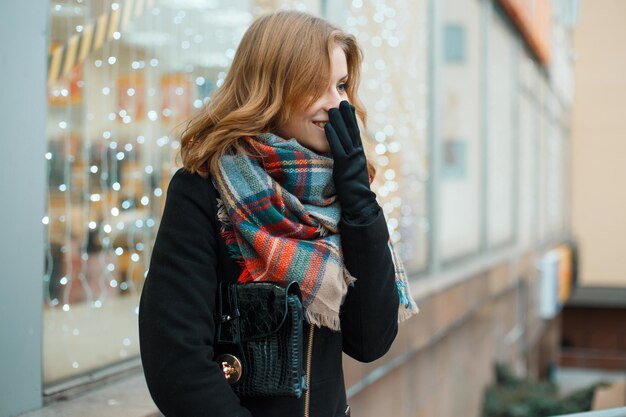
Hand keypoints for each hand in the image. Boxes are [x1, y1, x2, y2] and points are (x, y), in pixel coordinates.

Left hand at [324, 101, 378, 222]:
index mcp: (359, 155)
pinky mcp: (344, 166)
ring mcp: (352, 160)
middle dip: (347, 116)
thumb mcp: (350, 172)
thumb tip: (340, 155)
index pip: (355, 133)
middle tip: (341, 101)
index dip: (351, 119)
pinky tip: (328, 126)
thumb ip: (347, 162)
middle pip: (351, 131)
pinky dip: (333, 136)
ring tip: (332, 108)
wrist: (359, 203)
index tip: (347, 106)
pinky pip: (338, 148)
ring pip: (345, 136)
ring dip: (338, 121)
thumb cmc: (353, 191)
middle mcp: (357, 154)